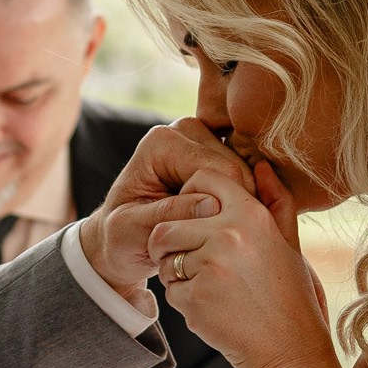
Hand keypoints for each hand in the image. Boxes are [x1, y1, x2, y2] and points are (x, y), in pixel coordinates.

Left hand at [78, 120, 257, 299]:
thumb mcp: (133, 231)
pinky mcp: (217, 154)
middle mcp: (185, 130)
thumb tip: (211, 206)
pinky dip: (241, 203)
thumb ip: (168, 215)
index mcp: (162, 141)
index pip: (214, 171)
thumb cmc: (122, 236)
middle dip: (230, 206)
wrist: (121, 237)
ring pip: (246, 174)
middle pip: (234, 168)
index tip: (202, 237)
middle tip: (211, 238)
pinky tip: (226, 225)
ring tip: (214, 233)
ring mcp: (204, 139)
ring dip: (238, 206)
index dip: (218, 207)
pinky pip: (245, 178)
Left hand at [146, 161, 333, 367]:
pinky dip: (185, 301)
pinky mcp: (195, 297)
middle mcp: (229, 234)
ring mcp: (210, 266)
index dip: (190, 196)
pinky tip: (213, 309)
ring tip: (209, 287)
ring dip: (177, 273)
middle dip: (173, 245)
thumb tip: (261, 165)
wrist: (286, 350)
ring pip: (166, 257)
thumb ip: (275, 202)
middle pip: (169, 224)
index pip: (202, 179)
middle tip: (196, 264)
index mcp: (251, 215)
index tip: (195, 219)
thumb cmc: (290, 296)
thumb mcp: (289, 245)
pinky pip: (170, 289)